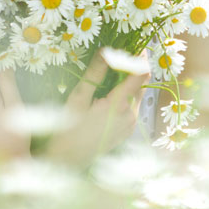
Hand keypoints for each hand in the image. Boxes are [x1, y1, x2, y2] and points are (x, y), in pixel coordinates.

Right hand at [41, 49, 149, 167]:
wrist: (67, 162)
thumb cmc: (68, 129)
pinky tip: (108, 95)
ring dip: (128, 83)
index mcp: (119, 105)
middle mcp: (130, 115)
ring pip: (136, 96)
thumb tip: (106, 51)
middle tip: (119, 56)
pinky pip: (131, 108)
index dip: (140, 58)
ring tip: (112, 74)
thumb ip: (95, 74)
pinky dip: (125, 97)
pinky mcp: (128, 131)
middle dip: (133, 69)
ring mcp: (130, 125)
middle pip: (140, 84)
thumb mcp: (78, 98)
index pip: (141, 75)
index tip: (134, 46)